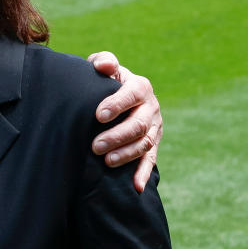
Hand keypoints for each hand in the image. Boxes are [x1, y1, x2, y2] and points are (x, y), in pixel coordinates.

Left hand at [88, 51, 161, 192]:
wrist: (116, 95)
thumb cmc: (104, 79)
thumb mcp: (103, 66)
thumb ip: (103, 61)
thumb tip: (103, 65)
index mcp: (140, 86)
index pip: (131, 94)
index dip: (116, 104)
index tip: (98, 115)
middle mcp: (151, 107)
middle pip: (139, 124)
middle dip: (117, 136)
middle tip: (95, 146)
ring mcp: (154, 128)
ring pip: (145, 144)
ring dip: (126, 154)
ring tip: (106, 161)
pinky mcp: (153, 144)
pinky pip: (150, 160)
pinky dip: (143, 173)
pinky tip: (136, 187)